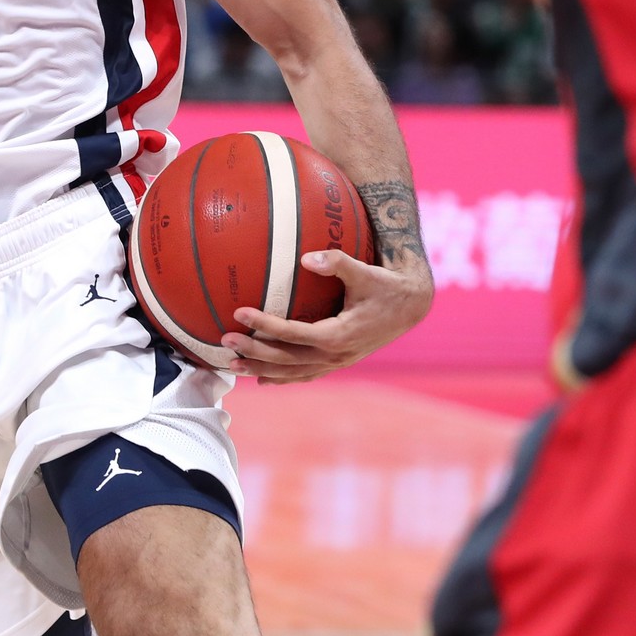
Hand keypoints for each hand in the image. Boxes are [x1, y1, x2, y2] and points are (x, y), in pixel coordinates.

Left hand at [219, 250, 432, 383]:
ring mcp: (337, 363)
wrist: (410, 306)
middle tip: (224, 341)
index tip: (238, 313)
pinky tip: (261, 378)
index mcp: (339, 334)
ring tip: (231, 365)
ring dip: (261, 369)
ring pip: (292, 372)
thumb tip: (307, 257)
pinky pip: (305, 374)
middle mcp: (336, 355)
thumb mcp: (365, 272)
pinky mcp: (338, 362)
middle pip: (287, 359)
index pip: (293, 334)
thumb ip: (337, 262)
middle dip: (254, 351)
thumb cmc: (386, 285)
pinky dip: (282, 378)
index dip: (265, 325)